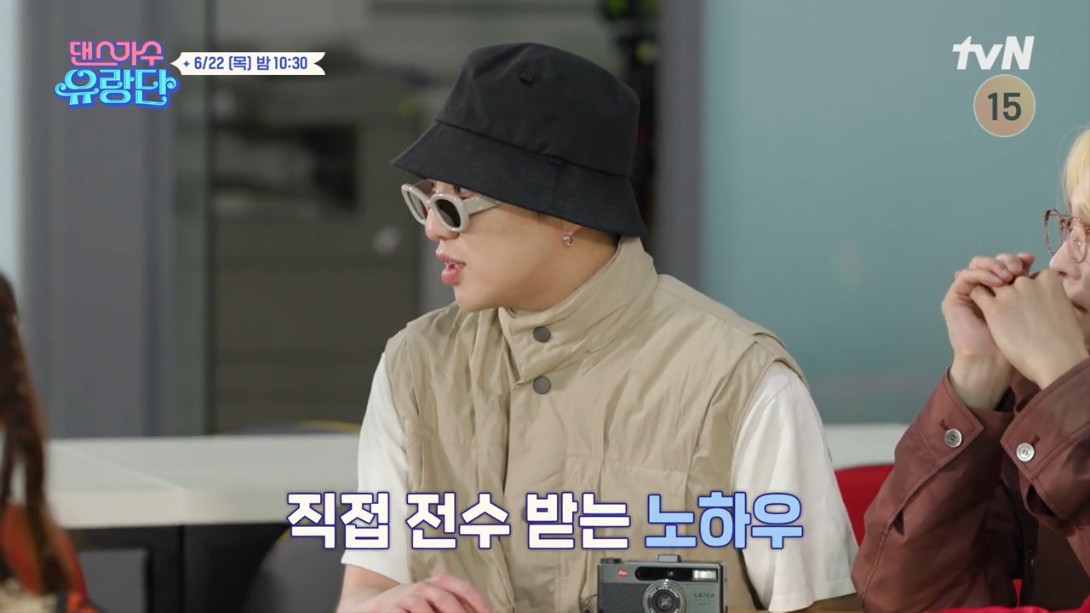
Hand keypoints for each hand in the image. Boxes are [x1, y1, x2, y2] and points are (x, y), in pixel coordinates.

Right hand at [351, 574, 491, 612]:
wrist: (367, 606)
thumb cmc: (407, 608)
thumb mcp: (429, 603)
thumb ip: (451, 607)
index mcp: (436, 584)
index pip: (462, 588)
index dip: (478, 602)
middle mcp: (421, 587)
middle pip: (446, 600)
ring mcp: (404, 598)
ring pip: (424, 609)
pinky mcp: (387, 610)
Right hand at [941, 252, 1033, 406]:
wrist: (992, 360)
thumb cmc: (1014, 340)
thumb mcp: (1024, 306)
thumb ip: (1025, 284)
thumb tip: (1029, 259)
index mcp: (999, 291)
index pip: (1005, 265)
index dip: (1017, 259)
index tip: (1031, 262)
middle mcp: (982, 289)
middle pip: (991, 262)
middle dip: (1006, 261)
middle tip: (1019, 270)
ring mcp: (967, 293)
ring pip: (977, 264)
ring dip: (994, 266)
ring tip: (1008, 276)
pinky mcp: (954, 298)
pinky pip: (966, 275)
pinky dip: (982, 274)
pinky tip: (997, 281)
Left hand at [970, 269, 1089, 389]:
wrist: (1054, 361)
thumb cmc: (1064, 339)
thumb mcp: (1062, 308)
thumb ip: (1049, 297)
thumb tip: (1040, 297)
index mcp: (1049, 279)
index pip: (1031, 275)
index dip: (1027, 287)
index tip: (1027, 298)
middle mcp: (1027, 281)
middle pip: (1010, 277)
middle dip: (1008, 286)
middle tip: (1008, 304)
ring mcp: (1009, 294)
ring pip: (992, 282)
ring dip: (990, 290)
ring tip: (994, 308)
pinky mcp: (994, 308)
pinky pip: (978, 293)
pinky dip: (977, 297)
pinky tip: (978, 307)